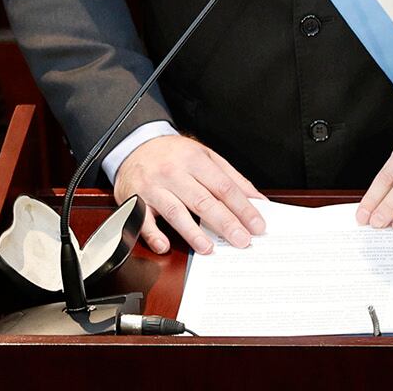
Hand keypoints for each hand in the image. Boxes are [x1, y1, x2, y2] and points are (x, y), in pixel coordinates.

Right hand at [112, 134, 266, 254]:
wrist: (136, 144)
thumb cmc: (175, 154)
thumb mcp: (205, 156)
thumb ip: (232, 178)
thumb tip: (257, 200)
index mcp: (195, 160)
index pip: (224, 187)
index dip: (243, 207)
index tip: (257, 226)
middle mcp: (174, 173)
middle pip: (203, 200)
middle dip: (225, 223)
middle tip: (242, 241)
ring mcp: (153, 186)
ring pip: (175, 211)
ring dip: (192, 232)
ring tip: (208, 248)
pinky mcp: (135, 199)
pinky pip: (142, 219)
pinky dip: (153, 234)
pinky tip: (164, 245)